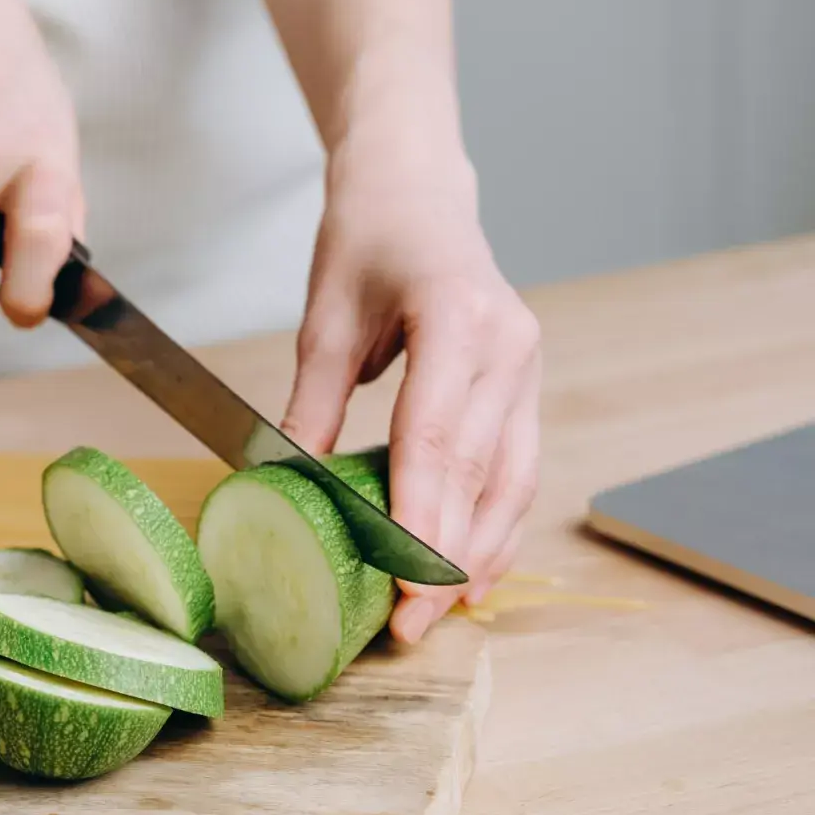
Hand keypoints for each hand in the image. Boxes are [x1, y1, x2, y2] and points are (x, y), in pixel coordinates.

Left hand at [281, 131, 541, 642]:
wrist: (416, 187)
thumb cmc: (366, 237)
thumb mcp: (324, 318)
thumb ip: (312, 405)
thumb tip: (287, 487)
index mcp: (460, 321)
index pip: (439, 440)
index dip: (423, 519)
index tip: (404, 585)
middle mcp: (510, 348)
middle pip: (483, 475)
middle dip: (448, 559)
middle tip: (408, 628)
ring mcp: (527, 366)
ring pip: (513, 482)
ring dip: (481, 554)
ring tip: (439, 616)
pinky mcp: (524, 385)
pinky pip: (516, 468)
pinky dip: (495, 524)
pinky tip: (472, 571)